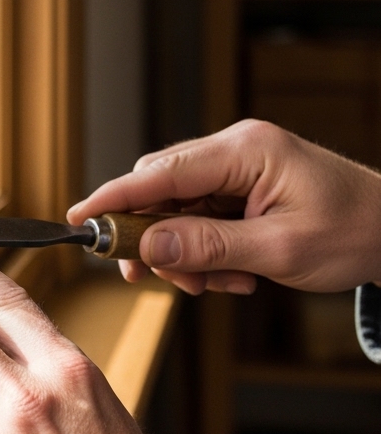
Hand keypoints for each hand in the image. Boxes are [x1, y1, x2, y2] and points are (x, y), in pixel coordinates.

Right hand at [68, 119, 380, 294]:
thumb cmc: (356, 233)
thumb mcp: (281, 248)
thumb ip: (209, 246)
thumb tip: (148, 248)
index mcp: (245, 151)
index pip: (161, 172)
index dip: (115, 197)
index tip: (80, 219)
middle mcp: (235, 150)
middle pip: (161, 189)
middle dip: (153, 238)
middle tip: (156, 278)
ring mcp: (237, 167)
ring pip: (176, 208)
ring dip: (182, 251)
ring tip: (213, 283)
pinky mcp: (241, 186)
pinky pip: (199, 217)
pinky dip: (203, 250)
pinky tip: (230, 274)